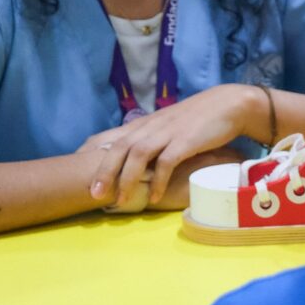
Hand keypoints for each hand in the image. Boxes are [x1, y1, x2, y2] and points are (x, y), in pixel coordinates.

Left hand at [83, 85, 261, 206]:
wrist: (229, 105)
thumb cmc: (199, 118)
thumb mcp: (168, 126)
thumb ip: (151, 138)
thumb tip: (136, 157)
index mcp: (144, 124)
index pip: (110, 136)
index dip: (91, 151)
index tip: (74, 166)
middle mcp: (151, 127)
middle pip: (120, 148)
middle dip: (104, 172)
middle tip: (94, 194)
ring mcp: (168, 133)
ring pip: (138, 155)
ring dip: (127, 178)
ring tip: (119, 200)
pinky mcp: (186, 141)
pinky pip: (167, 162)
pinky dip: (159, 181)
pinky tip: (155, 198)